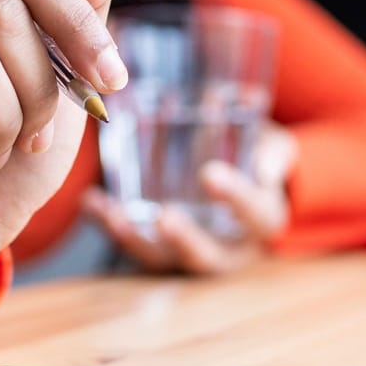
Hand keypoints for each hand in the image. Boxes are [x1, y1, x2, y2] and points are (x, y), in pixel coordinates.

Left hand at [82, 123, 296, 274]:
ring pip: (163, 259)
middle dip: (184, 240)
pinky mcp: (162, 251)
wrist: (247, 184)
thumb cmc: (259, 162)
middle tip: (163, 217)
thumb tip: (244, 106)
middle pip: (206, 256)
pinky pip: (135, 246)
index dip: (234, 198)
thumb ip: (264, 139)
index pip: (254, 215)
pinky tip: (92, 203)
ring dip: (137, 241)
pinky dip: (112, 227)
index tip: (210, 174)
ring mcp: (191, 254)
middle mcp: (228, 248)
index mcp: (262, 220)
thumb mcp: (273, 146)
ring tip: (114, 217)